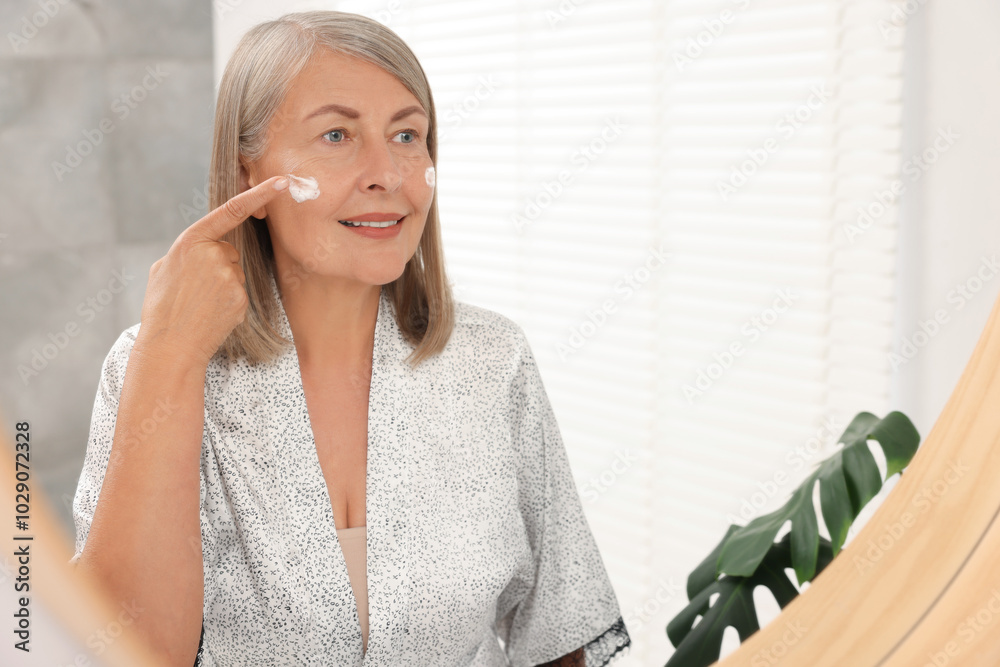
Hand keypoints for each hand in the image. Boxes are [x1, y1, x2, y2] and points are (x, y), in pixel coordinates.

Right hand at [136, 176, 289, 366]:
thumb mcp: (164, 268)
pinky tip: (211, 312)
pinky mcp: (240, 296)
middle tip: (194, 289)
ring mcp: (229, 276)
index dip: (259, 195)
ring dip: (222, 284)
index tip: (281, 182)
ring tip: (200, 303)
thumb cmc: (163, 307)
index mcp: (191, 241)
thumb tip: (206, 247)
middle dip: (217, 265)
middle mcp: (213, 254)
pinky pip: (240, 291)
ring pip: (234, 272)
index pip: (231, 211)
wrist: (170, 345)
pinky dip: (229, 301)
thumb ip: (189, 251)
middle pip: (228, 251)